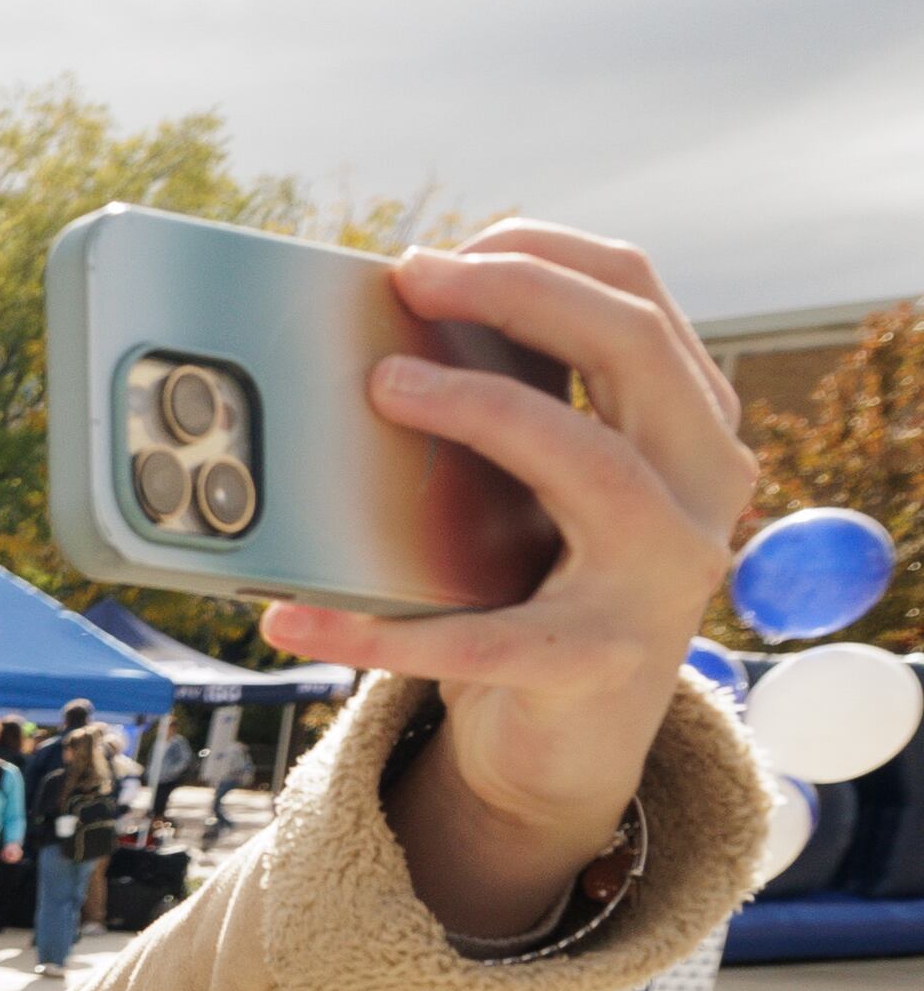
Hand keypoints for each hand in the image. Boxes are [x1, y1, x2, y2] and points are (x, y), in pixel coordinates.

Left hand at [255, 227, 748, 935]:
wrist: (570, 742)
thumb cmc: (540, 588)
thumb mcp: (545, 485)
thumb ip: (518, 406)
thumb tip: (398, 321)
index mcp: (687, 428)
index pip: (642, 300)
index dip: (546, 257)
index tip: (448, 248)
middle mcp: (699, 490)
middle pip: (633, 349)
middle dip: (520, 294)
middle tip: (412, 276)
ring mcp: (657, 579)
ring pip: (592, 464)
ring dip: (484, 408)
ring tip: (382, 386)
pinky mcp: (591, 664)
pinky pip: (475, 637)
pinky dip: (374, 627)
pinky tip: (291, 612)